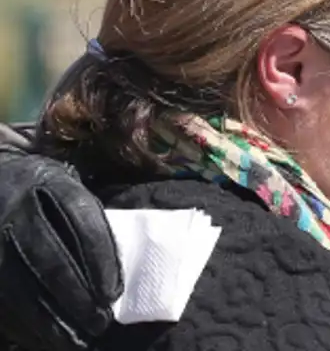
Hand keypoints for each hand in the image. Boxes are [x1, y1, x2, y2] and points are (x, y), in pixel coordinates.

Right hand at [0, 145, 121, 350]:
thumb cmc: (41, 190)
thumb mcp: (65, 185)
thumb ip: (89, 216)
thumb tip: (127, 262)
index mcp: (50, 184)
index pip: (82, 221)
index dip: (101, 259)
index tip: (113, 293)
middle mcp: (18, 209)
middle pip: (50, 259)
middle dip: (77, 297)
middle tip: (100, 323)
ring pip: (20, 285)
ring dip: (50, 320)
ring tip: (76, 342)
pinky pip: (2, 297)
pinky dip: (23, 323)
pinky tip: (43, 338)